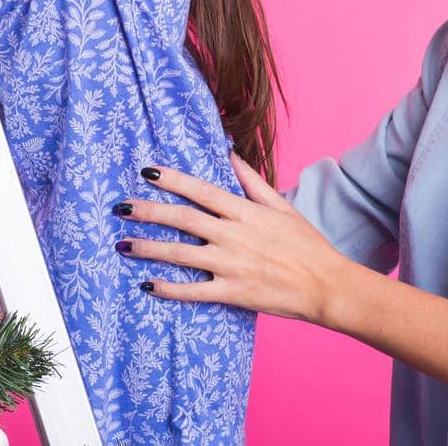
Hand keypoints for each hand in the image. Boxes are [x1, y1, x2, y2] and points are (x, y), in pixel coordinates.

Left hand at [117, 153, 353, 324]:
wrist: (327, 286)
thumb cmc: (306, 245)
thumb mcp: (281, 206)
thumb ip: (252, 181)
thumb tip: (229, 154)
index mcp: (245, 212)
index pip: (200, 190)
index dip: (172, 179)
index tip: (147, 172)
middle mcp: (233, 236)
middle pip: (182, 219)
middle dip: (148, 211)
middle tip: (121, 207)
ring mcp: (231, 265)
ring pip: (180, 254)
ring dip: (148, 248)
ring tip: (123, 244)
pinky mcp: (231, 292)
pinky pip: (193, 291)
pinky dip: (169, 288)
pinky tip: (148, 284)